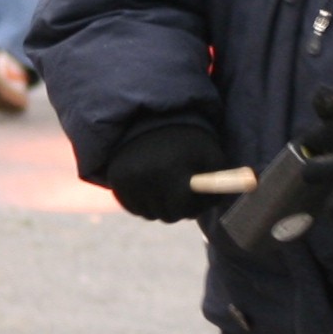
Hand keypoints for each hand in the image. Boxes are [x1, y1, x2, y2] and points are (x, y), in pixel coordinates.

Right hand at [102, 122, 227, 222]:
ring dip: (160, 207)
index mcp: (171, 169)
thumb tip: (206, 209)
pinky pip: (133, 208)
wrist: (153, 118)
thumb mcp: (211, 155)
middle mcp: (145, 175)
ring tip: (166, 184)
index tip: (194, 196)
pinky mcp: (115, 179)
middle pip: (167, 216)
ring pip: (149, 215)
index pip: (182, 209)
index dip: (192, 207)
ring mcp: (127, 179)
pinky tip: (150, 186)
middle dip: (178, 208)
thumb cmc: (188, 140)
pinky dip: (143, 203)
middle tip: (182, 193)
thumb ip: (217, 186)